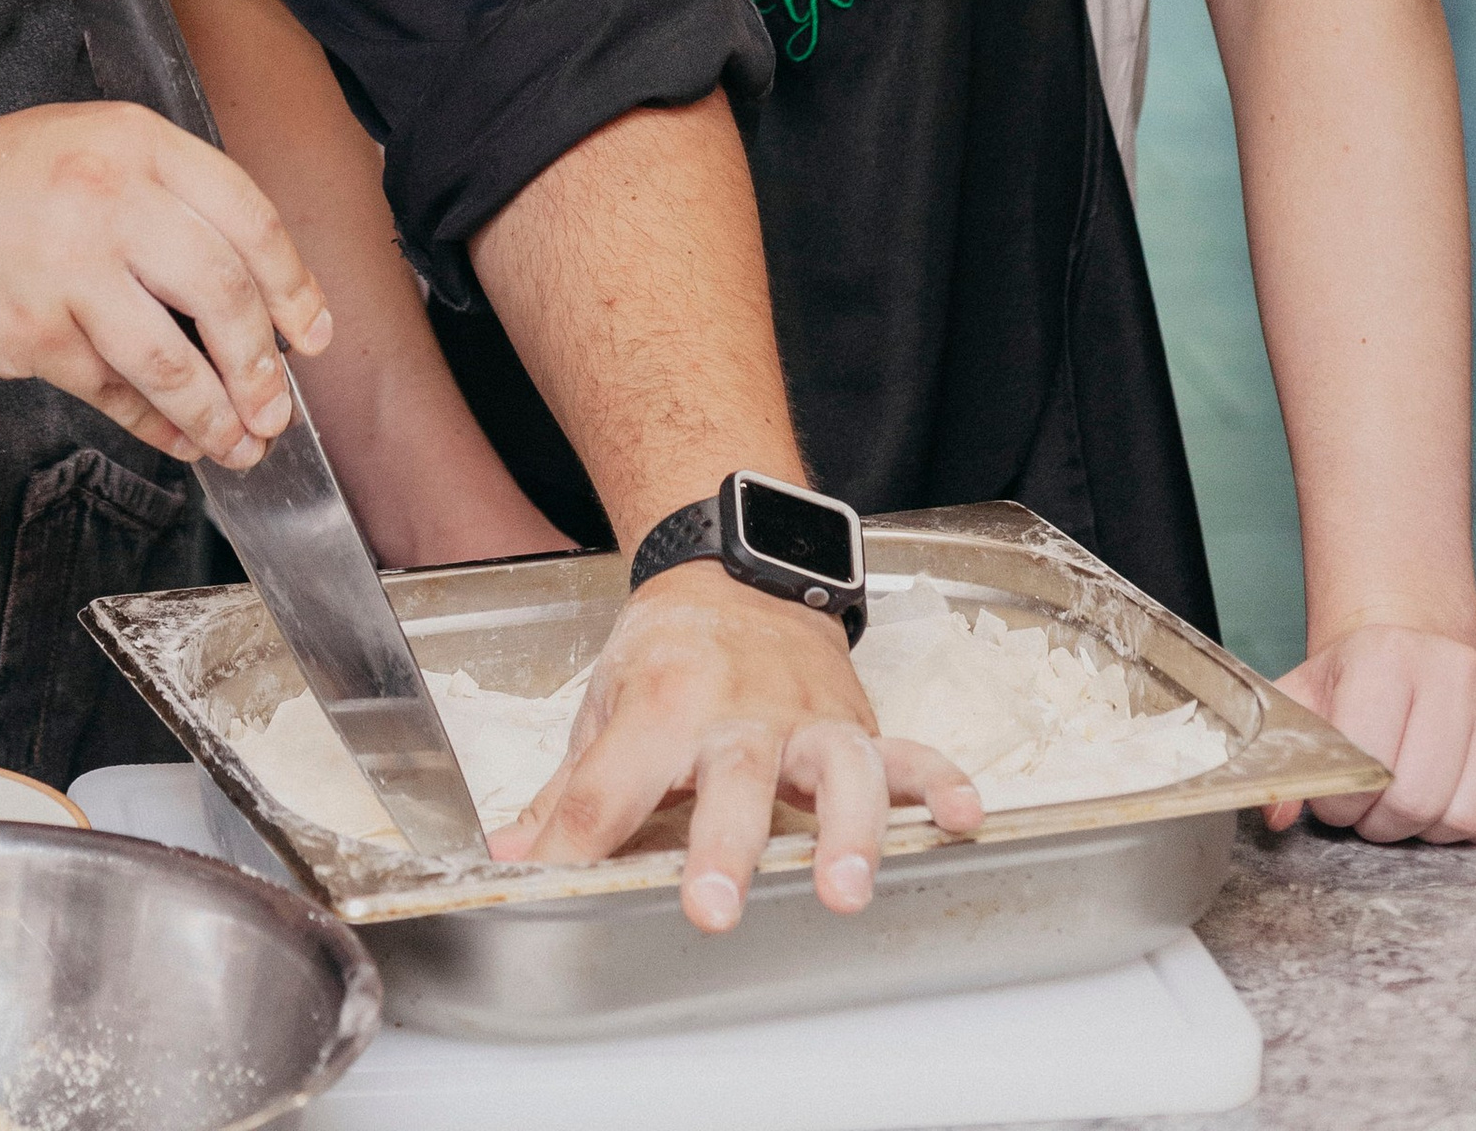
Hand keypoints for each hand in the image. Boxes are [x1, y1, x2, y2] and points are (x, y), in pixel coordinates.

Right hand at [0, 101, 332, 467]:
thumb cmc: (7, 181)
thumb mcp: (101, 149)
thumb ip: (177, 202)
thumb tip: (262, 296)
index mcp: (137, 142)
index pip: (248, 215)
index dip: (293, 284)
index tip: (313, 334)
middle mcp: (106, 197)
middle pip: (222, 292)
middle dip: (261, 366)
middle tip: (278, 408)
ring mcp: (66, 266)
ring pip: (171, 359)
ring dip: (217, 414)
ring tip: (240, 442)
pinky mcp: (32, 332)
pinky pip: (115, 391)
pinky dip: (156, 424)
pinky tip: (179, 438)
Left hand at [491, 572, 983, 925]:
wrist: (736, 569)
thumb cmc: (668, 651)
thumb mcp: (606, 703)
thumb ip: (570, 792)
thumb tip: (514, 857)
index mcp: (662, 703)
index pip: (611, 786)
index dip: (577, 843)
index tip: (555, 886)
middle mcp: (738, 709)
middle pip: (731, 780)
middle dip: (723, 845)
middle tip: (713, 907)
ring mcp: (806, 717)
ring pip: (832, 770)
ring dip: (843, 830)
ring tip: (846, 888)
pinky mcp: (857, 722)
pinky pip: (908, 753)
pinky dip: (940, 784)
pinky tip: (961, 818)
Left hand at [1271, 625, 1475, 842]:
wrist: (1403, 652)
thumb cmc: (1348, 683)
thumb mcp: (1302, 702)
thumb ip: (1281, 753)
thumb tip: (1276, 816)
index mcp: (1383, 655)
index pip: (1368, 760)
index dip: (1342, 802)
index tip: (1331, 801)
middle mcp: (1445, 670)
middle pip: (1416, 797)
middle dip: (1380, 822)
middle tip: (1363, 811)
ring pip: (1460, 815)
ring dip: (1422, 830)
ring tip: (1396, 805)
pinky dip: (1456, 827)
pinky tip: (1432, 804)